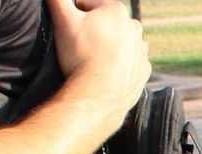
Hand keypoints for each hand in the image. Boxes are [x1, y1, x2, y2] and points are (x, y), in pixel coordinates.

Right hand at [45, 0, 150, 115]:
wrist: (99, 96)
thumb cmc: (80, 56)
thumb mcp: (63, 20)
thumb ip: (59, 0)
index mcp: (116, 9)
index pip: (86, 5)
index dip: (73, 17)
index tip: (70, 32)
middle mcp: (134, 27)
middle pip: (104, 24)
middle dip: (92, 32)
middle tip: (79, 48)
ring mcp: (141, 50)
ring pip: (117, 43)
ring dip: (105, 48)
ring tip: (91, 61)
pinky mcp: (143, 70)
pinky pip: (127, 63)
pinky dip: (117, 66)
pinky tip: (105, 73)